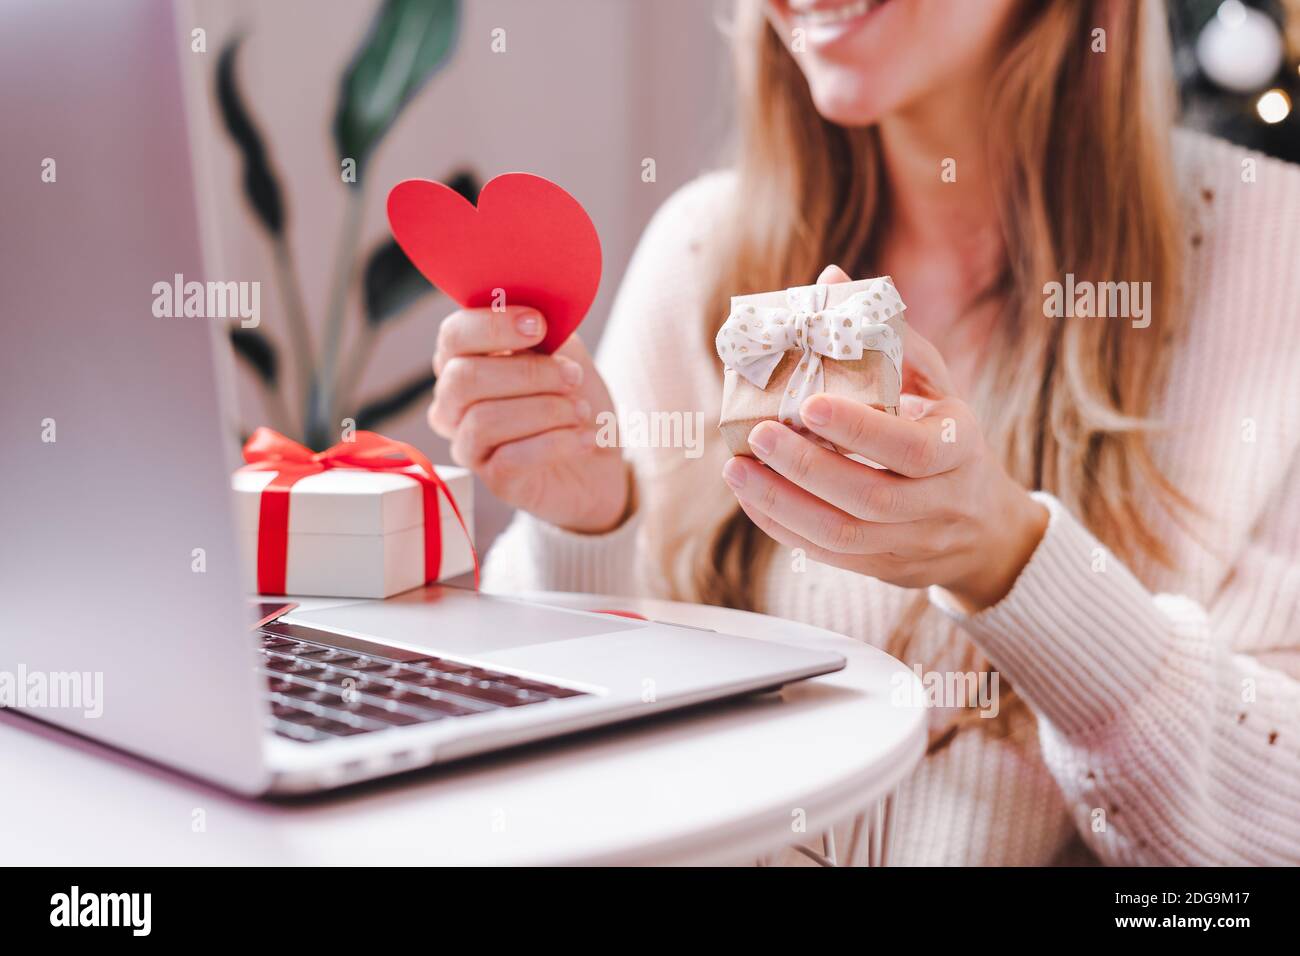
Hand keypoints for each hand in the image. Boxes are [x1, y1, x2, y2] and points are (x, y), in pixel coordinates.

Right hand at [427, 305, 628, 533]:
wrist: (600, 458)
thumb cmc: (574, 398)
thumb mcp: (565, 353)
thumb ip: (544, 331)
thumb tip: (534, 315)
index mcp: (464, 361)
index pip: (453, 335)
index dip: (492, 326)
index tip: (539, 326)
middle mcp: (454, 404)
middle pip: (464, 378)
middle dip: (527, 373)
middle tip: (571, 375)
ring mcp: (468, 444)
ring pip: (485, 420)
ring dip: (546, 410)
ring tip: (580, 410)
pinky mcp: (493, 481)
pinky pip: (511, 458)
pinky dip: (557, 443)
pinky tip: (585, 439)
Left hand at [720, 267, 1047, 610]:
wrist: (983, 529)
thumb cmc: (946, 434)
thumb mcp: (936, 385)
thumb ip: (887, 336)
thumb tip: (830, 280)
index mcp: (959, 451)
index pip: (911, 449)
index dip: (859, 430)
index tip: (808, 403)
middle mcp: (940, 505)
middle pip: (868, 496)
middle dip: (805, 467)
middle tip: (756, 432)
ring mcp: (911, 545)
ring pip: (841, 535)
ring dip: (781, 502)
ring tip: (736, 470)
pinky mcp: (882, 569)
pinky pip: (826, 556)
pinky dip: (782, 527)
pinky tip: (751, 497)